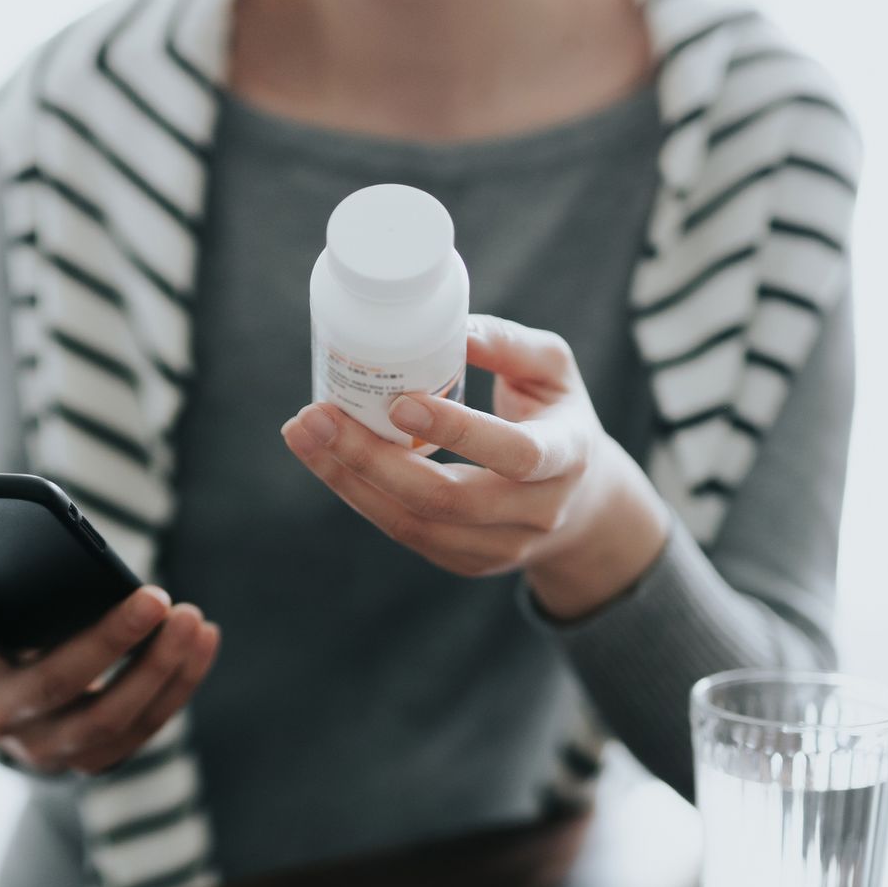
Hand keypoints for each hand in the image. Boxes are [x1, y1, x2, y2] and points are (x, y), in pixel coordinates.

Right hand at [0, 551, 220, 773]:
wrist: (18, 708)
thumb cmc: (5, 636)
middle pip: (57, 682)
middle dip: (111, 640)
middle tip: (156, 597)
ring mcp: (45, 748)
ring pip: (112, 717)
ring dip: (160, 667)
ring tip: (192, 618)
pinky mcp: (90, 761)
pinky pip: (145, 727)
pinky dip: (180, 682)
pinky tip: (205, 638)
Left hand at [281, 314, 670, 620]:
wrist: (583, 503)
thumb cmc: (559, 416)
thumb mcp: (553, 369)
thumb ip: (508, 344)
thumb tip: (449, 324)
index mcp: (567, 457)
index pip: (514, 454)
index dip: (457, 432)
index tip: (400, 401)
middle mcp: (536, 512)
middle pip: (445, 498)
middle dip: (371, 459)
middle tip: (317, 416)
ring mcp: (500, 547)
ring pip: (413, 523)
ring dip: (348, 479)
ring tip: (303, 433)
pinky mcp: (467, 562)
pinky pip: (404, 532)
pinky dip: (359, 495)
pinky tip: (326, 459)